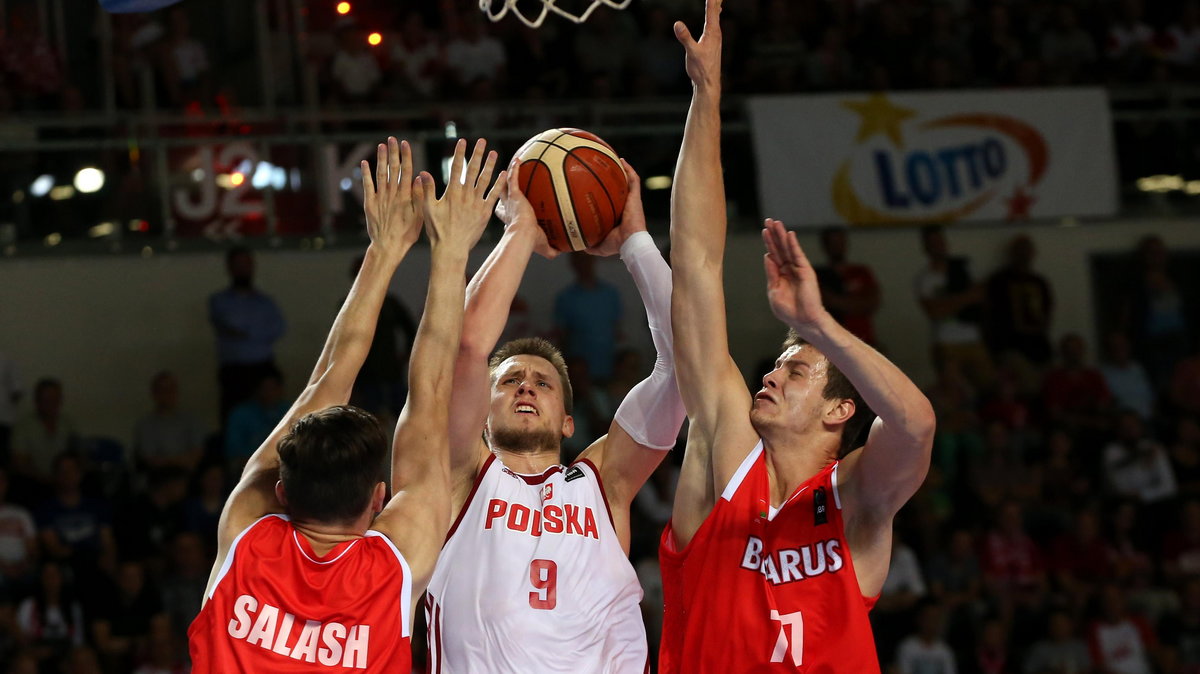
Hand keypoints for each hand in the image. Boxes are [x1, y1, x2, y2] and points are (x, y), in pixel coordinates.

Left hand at [361, 137, 423, 261]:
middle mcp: (392, 194)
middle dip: (393, 153)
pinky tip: (364, 163)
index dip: (406, 156)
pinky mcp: (370, 203)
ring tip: (381, 145)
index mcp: (406, 196)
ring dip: (381, 159)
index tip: (406, 143)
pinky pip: (367, 185)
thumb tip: (420, 177)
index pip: (406, 171)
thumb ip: (419, 196)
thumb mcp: (419, 216)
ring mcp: (380, 198)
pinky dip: (365, 174)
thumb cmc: (407, 234)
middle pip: (393, 169)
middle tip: (393, 139)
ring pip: (380, 174)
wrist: (388, 246)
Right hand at [419, 138, 502, 253]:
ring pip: (484, 180)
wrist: (451, 248)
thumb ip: (427, 190)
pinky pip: (493, 195)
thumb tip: (423, 173)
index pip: (456, 168)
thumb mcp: (428, 209)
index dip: (459, 154)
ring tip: (494, 152)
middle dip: (477, 154)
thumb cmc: (437, 230)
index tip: (462, 141)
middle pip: (472, 170)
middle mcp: (465, 195)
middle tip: (482, 141)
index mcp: (451, 193)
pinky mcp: (484, 212)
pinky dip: (498, 184)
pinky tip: (503, 174)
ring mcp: (476, 203)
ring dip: (489, 165)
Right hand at [495, 157, 558, 259]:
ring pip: (504, 185)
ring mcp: (510, 201)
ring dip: (506, 176)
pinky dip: (515, 169)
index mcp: (512, 221)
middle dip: (502, 191)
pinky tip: (518, 159)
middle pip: (502, 198)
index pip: (506, 215)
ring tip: (509, 166)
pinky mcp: (514, 195)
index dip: (505, 212)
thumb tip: (562, 252)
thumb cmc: (531, 243)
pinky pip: (513, 178)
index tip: (507, 211)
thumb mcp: (544, 248)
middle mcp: (509, 210)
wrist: (524, 235)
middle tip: (502, 185)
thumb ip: (552, 250)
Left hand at [586, 158, 645, 256]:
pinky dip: (628, 169)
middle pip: (618, 189)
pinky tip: (621, 160)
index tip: (593, 186)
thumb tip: (576, 245)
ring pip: (627, 181)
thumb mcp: (598, 246)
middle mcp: (624, 206)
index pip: (610, 202)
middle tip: (601, 168)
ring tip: (613, 159)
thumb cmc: (616, 245)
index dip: (604, 194)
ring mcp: (631, 201)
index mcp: (616, 215)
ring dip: (622, 170)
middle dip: (612, 178)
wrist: (630, 243)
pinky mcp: (636, 197)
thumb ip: (588, 244)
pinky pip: (633, 180)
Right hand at [674, 0, 721, 89]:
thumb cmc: (701, 69)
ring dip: (716, 7)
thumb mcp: (691, 52)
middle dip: (716, 1)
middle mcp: (716, 34)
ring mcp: (715, 39)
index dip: (712, 0)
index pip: (712, 11)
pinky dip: (714, 17)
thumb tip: (677, 24)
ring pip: (716, 18)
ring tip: (718, 0)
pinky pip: (714, 25)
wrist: (708, 83)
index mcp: (712, 33)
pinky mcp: (712, 44)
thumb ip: (685, 37)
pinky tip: (714, 19)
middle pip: (716, 12)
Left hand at [762, 219, 830, 332]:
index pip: (773, 255)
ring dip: (782, 235)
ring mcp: (798, 269)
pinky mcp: (806, 271)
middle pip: (780, 248)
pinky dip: (794, 244)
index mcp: (780, 274)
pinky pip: (798, 255)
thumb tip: (767, 256)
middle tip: (768, 220)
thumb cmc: (788, 310)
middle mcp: (789, 269)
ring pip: (788, 249)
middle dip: (774, 234)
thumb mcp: (774, 291)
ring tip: (776, 223)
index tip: (764, 230)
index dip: (769, 243)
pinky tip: (789, 234)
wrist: (803, 320)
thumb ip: (771, 274)